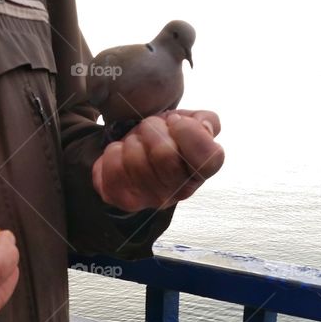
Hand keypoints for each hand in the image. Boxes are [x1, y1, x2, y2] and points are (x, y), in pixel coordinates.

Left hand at [92, 110, 223, 211]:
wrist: (137, 156)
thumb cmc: (167, 138)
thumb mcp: (190, 123)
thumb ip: (205, 122)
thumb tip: (202, 127)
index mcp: (201, 172)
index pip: (208, 158)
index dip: (189, 132)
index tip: (176, 122)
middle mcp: (179, 192)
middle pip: (165, 154)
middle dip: (153, 129)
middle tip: (152, 130)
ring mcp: (150, 199)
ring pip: (135, 158)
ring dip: (133, 140)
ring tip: (138, 143)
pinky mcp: (122, 198)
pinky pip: (112, 166)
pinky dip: (114, 151)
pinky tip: (122, 154)